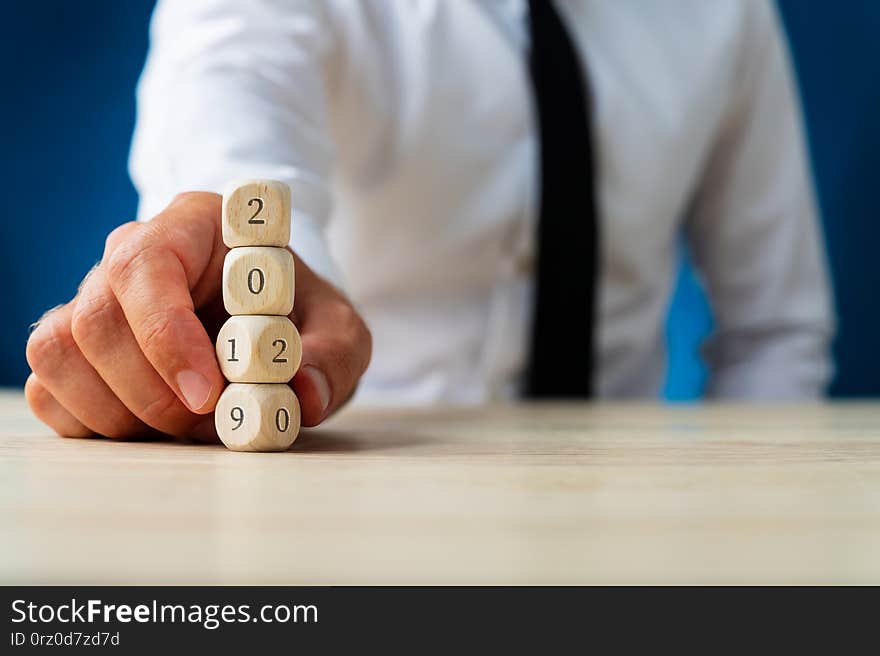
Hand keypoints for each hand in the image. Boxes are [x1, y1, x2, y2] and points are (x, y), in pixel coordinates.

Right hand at [25, 192, 370, 439]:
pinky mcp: (75, 346)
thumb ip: (333, 357)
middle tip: (206, 423)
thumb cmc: (299, 315)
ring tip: (183, 427)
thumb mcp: (340, 331)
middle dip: (150, 391)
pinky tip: (147, 427)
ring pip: (58, 351)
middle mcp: (131, 254)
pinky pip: (47, 386)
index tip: (208, 394)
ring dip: (117, 411)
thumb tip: (304, 395)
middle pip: (96, 318)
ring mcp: (93, 299)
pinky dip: (91, 421)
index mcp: (195, 225)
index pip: (145, 264)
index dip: (165, 334)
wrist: (269, 321)